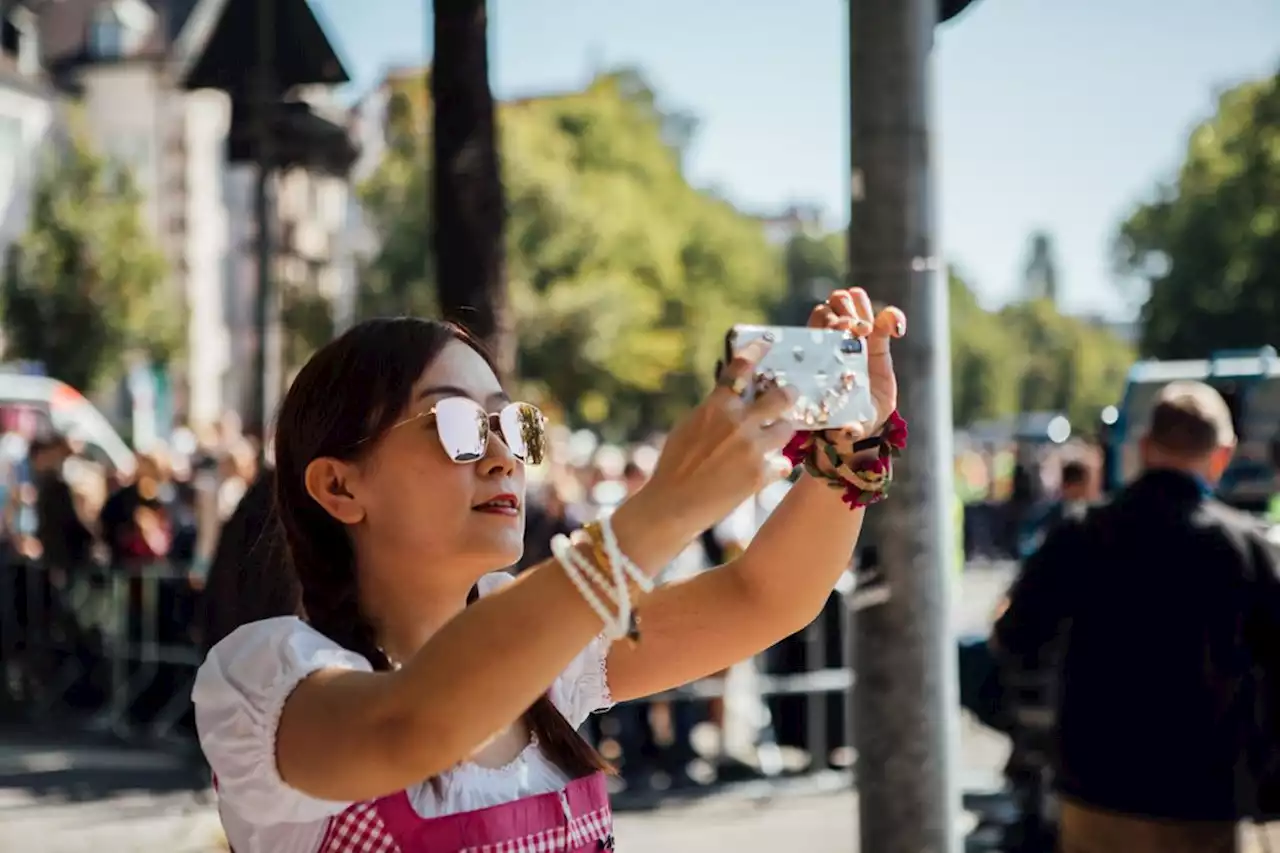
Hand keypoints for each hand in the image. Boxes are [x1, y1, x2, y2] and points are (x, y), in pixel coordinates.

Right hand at [641, 339, 798, 538]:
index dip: (757, 350)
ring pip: (787, 428)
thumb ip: (714, 409)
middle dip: (788, 394)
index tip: (768, 341)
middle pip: (782, 396)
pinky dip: (774, 466)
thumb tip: (733, 396)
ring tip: (772, 438)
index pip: (742, 368)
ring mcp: (753, 448)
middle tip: (789, 395)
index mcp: (717, 405)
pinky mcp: (761, 474)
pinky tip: (763, 470)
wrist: (673, 504)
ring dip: (781, 431)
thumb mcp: (689, 426)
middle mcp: (739, 422)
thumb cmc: (675, 463)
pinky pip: (782, 462)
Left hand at [807, 288, 903, 441]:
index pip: (817, 319)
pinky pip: (887, 314)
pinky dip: (892, 316)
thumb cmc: (847, 421)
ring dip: (864, 308)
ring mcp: (859, 335)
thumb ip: (846, 427)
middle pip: (834, 302)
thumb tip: (847, 432)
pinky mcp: (882, 337)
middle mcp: (835, 338)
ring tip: (872, 331)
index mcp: (819, 352)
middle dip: (846, 311)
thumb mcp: (845, 424)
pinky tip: (898, 333)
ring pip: (854, 298)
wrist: (865, 419)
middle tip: (859, 331)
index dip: (829, 320)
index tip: (843, 333)